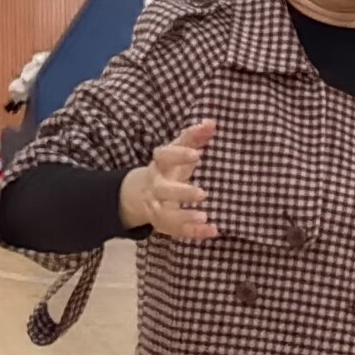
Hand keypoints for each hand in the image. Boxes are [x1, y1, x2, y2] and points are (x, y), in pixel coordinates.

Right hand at [121, 119, 219, 243]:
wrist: (142, 193)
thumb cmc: (169, 167)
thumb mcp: (179, 150)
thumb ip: (194, 137)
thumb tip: (211, 122)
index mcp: (160, 164)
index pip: (164, 156)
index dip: (178, 155)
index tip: (197, 154)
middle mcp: (156, 186)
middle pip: (164, 190)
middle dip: (181, 192)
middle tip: (202, 193)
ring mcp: (158, 206)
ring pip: (168, 214)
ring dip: (185, 217)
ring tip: (204, 217)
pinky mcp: (165, 223)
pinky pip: (178, 230)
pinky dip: (194, 232)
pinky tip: (212, 230)